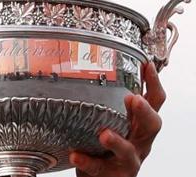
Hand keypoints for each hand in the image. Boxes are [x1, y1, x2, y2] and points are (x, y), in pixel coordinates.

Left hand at [69, 62, 164, 176]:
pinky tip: (76, 155)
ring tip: (104, 134)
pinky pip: (101, 168)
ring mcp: (128, 160)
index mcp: (138, 124)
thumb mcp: (109, 120)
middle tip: (133, 98)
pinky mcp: (114, 175)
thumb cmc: (103, 144)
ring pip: (129, 151)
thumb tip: (79, 70)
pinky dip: (88, 161)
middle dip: (145, 111)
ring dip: (117, 141)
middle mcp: (138, 141)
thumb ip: (103, 101)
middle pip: (152, 125)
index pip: (154, 102)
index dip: (153, 83)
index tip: (147, 65)